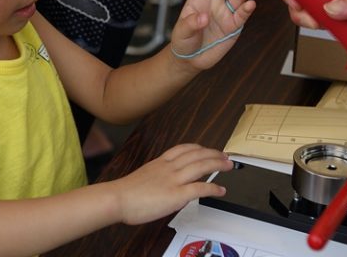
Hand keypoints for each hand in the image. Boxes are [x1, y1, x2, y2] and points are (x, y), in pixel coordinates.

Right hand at [112, 144, 232, 224]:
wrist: (117, 198)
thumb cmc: (125, 192)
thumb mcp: (142, 177)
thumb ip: (156, 177)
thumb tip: (162, 184)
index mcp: (160, 162)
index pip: (183, 149)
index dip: (198, 148)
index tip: (207, 149)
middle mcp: (168, 167)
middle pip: (196, 154)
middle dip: (213, 154)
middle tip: (225, 156)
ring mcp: (173, 180)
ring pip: (200, 166)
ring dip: (217, 164)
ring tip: (228, 165)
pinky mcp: (176, 194)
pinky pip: (200, 188)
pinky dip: (213, 188)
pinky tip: (221, 189)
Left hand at [170, 0, 257, 67]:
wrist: (191, 58)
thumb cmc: (183, 40)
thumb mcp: (181, 32)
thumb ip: (191, 23)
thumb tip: (204, 17)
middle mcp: (213, 2)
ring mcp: (225, 12)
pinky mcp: (233, 25)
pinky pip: (241, 15)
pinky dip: (247, 9)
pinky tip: (251, 4)